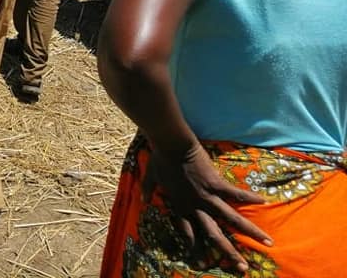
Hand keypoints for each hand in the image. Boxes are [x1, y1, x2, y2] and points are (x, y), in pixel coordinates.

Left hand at [144, 142, 271, 272]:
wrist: (171, 144)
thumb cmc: (160, 160)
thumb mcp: (150, 178)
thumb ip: (147, 190)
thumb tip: (142, 199)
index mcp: (180, 206)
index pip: (189, 233)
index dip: (194, 248)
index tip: (201, 264)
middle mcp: (195, 205)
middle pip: (214, 234)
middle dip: (229, 252)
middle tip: (243, 268)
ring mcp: (207, 195)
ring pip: (231, 218)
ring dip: (250, 231)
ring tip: (267, 242)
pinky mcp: (216, 183)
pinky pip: (235, 193)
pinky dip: (249, 197)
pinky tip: (264, 201)